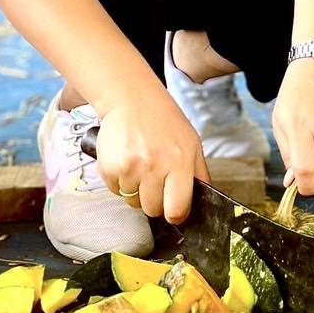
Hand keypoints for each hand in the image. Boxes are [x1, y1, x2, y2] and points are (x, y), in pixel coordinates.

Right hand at [94, 87, 210, 223]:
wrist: (132, 99)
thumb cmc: (165, 122)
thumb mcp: (192, 144)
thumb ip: (199, 175)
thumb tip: (204, 204)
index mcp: (181, 162)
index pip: (177, 209)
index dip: (175, 213)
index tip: (173, 209)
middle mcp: (155, 165)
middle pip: (152, 210)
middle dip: (154, 201)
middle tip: (154, 180)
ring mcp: (131, 167)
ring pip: (132, 202)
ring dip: (135, 190)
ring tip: (140, 165)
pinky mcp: (109, 166)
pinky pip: (114, 190)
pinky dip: (119, 181)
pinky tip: (126, 161)